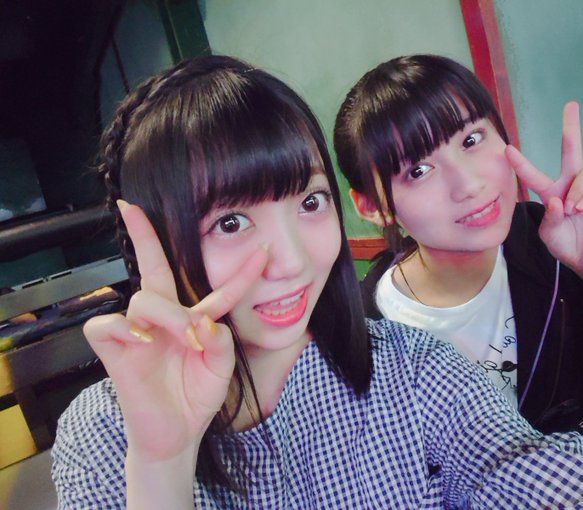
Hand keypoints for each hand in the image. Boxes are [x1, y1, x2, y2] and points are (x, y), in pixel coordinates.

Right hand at [84, 200, 267, 461]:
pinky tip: (140, 341)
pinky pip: (106, 325)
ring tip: (185, 339)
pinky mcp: (114, 350)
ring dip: (169, 316)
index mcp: (194, 320)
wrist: (177, 434)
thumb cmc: (196, 396)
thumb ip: (221, 343)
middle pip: (154, 268)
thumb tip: (203, 324)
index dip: (242, 271)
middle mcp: (165, 318)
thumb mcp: (221, 370)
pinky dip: (122, 329)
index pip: (217, 289)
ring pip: (144, 299)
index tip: (264, 247)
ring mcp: (138, 332)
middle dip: (142, 234)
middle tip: (131, 210)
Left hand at [505, 102, 582, 276]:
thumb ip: (548, 220)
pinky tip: (581, 207)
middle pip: (572, 150)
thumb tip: (557, 201)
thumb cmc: (566, 244)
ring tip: (571, 209)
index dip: (521, 163)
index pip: (534, 174)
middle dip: (572, 128)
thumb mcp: (549, 236)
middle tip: (571, 105)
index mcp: (551, 192)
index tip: (507, 149)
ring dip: (577, 189)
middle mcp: (571, 185)